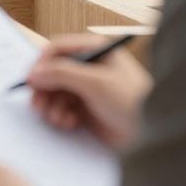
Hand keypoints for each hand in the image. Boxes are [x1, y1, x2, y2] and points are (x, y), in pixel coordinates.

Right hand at [26, 34, 152, 149]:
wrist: (154, 135)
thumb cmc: (132, 101)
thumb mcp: (96, 82)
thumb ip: (62, 74)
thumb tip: (33, 74)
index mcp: (96, 52)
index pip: (58, 49)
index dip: (42, 63)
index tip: (31, 80)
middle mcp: (89, 68)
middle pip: (52, 72)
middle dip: (44, 89)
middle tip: (38, 105)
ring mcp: (87, 90)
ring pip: (54, 93)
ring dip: (51, 106)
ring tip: (59, 118)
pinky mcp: (86, 110)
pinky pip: (61, 109)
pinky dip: (60, 117)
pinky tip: (70, 123)